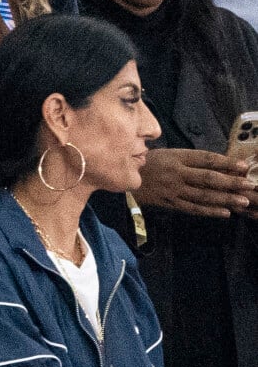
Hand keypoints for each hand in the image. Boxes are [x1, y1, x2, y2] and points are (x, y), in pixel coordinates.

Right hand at [135, 148, 256, 217]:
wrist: (122, 175)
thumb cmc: (147, 161)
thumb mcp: (167, 153)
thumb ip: (189, 159)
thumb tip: (217, 164)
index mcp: (176, 156)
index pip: (205, 159)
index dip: (225, 162)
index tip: (243, 166)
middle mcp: (176, 173)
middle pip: (207, 178)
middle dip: (231, 182)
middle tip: (249, 185)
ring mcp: (172, 189)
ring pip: (203, 195)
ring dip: (224, 199)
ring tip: (243, 201)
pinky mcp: (169, 203)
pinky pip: (192, 208)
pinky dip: (209, 211)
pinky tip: (224, 213)